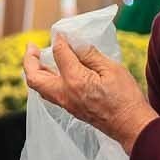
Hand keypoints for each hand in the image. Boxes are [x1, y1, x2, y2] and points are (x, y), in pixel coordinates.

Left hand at [23, 36, 158, 150]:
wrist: (130, 125)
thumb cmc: (125, 97)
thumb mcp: (112, 69)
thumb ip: (90, 55)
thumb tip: (74, 44)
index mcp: (74, 80)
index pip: (59, 54)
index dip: (59, 41)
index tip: (61, 34)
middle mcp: (63, 93)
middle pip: (34, 77)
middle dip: (29, 60)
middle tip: (32, 47)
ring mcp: (64, 103)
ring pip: (39, 87)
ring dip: (34, 71)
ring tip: (38, 58)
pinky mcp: (69, 109)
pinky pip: (48, 93)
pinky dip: (45, 81)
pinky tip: (52, 73)